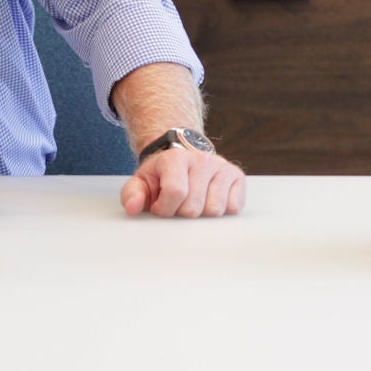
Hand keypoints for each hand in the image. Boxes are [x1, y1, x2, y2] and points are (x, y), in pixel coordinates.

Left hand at [122, 148, 246, 217]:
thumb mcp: (141, 182)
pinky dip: (221, 209)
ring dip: (202, 213)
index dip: (165, 208)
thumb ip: (132, 195)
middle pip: (194, 207)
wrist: (181, 157)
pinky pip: (233, 207)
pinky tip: (209, 198)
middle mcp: (202, 159)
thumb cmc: (161, 174)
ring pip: (215, 210)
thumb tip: (133, 208)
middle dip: (182, 212)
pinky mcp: (237, 176)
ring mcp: (222, 166)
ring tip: (193, 199)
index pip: (175, 192)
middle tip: (177, 202)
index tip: (160, 206)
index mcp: (176, 157)